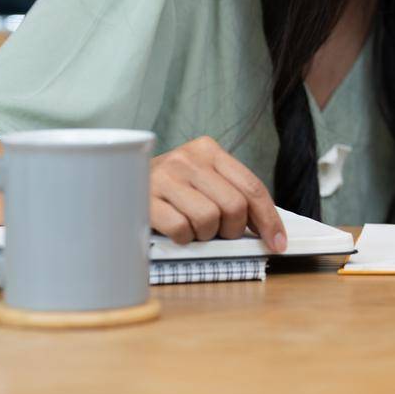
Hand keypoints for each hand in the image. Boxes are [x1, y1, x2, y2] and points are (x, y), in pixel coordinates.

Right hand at [149, 136, 286, 251]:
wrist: (116, 185)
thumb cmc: (170, 191)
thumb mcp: (203, 181)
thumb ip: (232, 194)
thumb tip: (268, 232)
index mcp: (208, 149)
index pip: (252, 187)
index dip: (269, 219)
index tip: (278, 243)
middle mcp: (187, 158)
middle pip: (234, 206)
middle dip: (232, 229)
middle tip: (220, 234)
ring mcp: (164, 176)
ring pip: (209, 219)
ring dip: (205, 235)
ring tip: (193, 228)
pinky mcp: (144, 198)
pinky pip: (181, 229)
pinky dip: (183, 238)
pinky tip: (175, 230)